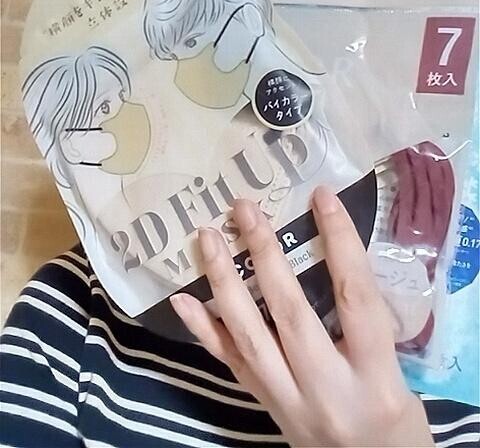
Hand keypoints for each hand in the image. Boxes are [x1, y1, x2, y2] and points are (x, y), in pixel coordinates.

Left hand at [170, 187, 433, 446]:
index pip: (355, 297)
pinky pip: (229, 362)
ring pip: (249, 336)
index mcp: (374, 375)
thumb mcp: (395, 371)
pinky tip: (181, 299)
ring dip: (224, 282)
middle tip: (244, 209)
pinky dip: (202, 328)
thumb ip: (366, 321)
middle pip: (290, 313)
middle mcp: (327, 388)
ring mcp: (287, 399)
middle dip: (265, 255)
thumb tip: (336, 257)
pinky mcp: (263, 404)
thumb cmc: (393, 419)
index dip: (339, 242)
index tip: (322, 197)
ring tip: (208, 238)